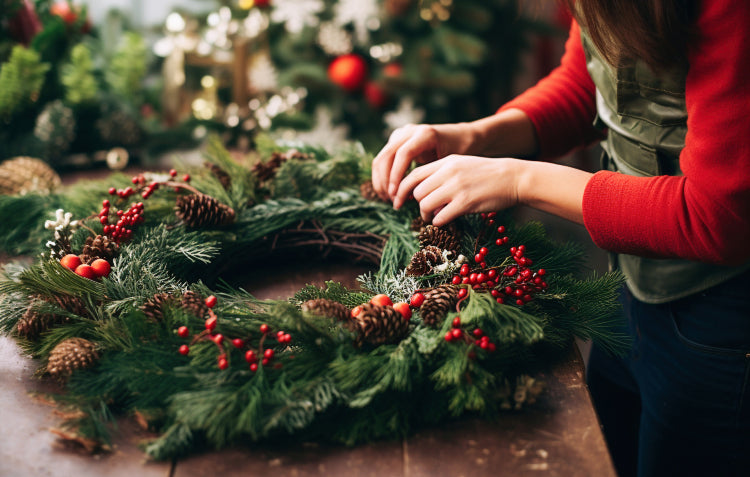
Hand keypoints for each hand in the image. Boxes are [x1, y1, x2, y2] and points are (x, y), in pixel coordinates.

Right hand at [371, 123, 473, 200]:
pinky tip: (390, 192)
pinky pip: (382, 160)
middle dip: (385, 181)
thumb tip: (422, 203)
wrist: (460, 137)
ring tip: (390, 199)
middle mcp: (409, 131)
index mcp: (425, 134)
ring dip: (381, 181)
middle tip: (391, 200)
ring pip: (380, 158)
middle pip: (386, 156)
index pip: (403, 154)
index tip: (395, 194)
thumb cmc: (459, 153)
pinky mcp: (395, 141)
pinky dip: (383, 177)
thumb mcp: (449, 164)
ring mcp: (400, 134)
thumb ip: (433, 178)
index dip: (396, 175)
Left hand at [393, 155, 523, 225]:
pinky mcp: (466, 203)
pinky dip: (439, 221)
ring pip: (425, 204)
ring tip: (434, 216)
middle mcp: (448, 173)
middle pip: (417, 191)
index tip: (399, 200)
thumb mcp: (461, 164)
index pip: (413, 175)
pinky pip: (441, 216)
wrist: (513, 178)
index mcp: (446, 162)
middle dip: (417, 204)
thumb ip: (441, 173)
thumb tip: (420, 190)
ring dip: (427, 214)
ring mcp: (457, 187)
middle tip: (425, 211)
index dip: (402, 189)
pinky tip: (445, 220)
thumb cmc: (487, 174)